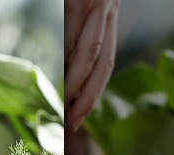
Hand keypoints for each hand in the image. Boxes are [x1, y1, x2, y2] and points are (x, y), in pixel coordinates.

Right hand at [65, 0, 120, 131]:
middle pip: (103, 64)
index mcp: (105, 14)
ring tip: (70, 110)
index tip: (81, 116)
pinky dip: (76, 58)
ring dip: (81, 85)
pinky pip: (82, 32)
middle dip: (90, 97)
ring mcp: (99, 4)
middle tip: (75, 125)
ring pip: (94, 52)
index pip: (103, 61)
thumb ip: (76, 22)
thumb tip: (66, 49)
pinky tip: (68, 77)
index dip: (95, 91)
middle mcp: (107, 12)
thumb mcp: (79, 0)